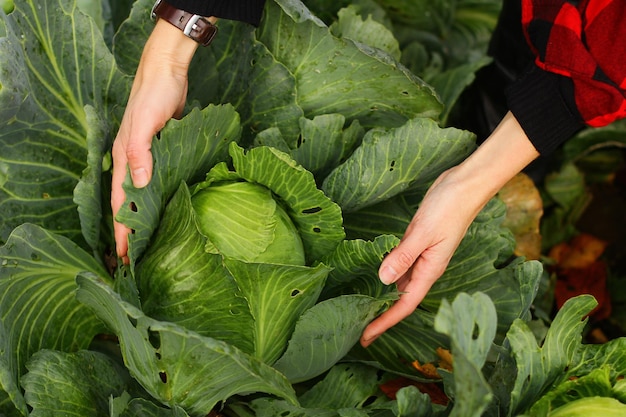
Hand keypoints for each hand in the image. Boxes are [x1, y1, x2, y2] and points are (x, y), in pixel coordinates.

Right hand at [111, 20, 198, 262]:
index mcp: (124, 159)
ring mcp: (149, 158)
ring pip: (145, 194)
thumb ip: (141, 154)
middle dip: (133, 230)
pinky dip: (160, 197)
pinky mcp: (164, 152)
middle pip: (131, 203)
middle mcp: (134, 162)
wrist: (167, 72)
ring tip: (153, 239)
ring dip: (146, 216)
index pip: (122, 203)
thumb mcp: (145, 124)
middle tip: (139, 257)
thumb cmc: (154, 95)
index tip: (126, 256)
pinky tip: (169, 207)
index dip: (124, 230)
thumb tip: (140, 187)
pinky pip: (160, 181)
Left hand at [360, 167, 478, 346]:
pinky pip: (398, 265)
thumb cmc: (449, 208)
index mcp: (429, 270)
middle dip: (380, 316)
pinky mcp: (415, 242)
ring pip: (398, 284)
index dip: (384, 323)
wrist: (464, 186)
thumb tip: (383, 279)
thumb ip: (403, 255)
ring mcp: (420, 255)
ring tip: (360, 309)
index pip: (404, 305)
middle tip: (357, 331)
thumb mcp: (424, 232)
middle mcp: (424, 268)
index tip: (366, 337)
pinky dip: (385, 274)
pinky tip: (372, 277)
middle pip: (399, 300)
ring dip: (382, 298)